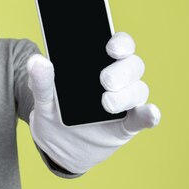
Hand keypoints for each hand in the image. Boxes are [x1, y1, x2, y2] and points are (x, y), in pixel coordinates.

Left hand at [27, 32, 160, 173]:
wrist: (57, 145)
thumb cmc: (54, 113)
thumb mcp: (43, 99)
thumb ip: (41, 82)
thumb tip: (36, 61)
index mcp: (98, 63)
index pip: (119, 45)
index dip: (121, 43)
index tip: (110, 48)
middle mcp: (118, 79)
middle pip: (132, 66)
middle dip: (121, 71)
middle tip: (104, 80)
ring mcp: (124, 102)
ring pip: (138, 90)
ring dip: (126, 95)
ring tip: (107, 103)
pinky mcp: (127, 125)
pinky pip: (143, 118)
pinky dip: (149, 115)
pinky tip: (151, 113)